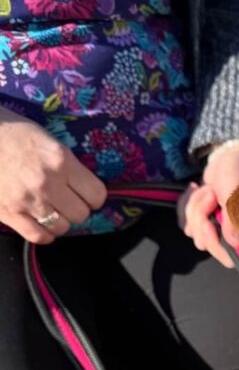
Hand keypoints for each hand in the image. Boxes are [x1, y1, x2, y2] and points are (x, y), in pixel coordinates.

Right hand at [0, 107, 106, 241]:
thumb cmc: (11, 133)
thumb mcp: (47, 139)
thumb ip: (67, 164)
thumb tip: (84, 187)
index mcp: (61, 161)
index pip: (97, 195)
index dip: (93, 196)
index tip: (85, 194)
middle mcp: (48, 183)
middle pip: (81, 214)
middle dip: (76, 208)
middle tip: (65, 201)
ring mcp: (28, 201)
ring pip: (62, 228)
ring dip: (59, 221)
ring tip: (50, 210)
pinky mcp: (10, 214)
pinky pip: (39, 236)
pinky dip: (43, 233)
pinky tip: (40, 223)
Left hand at [178, 141, 238, 268]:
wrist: (230, 154)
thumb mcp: (236, 196)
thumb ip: (234, 223)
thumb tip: (235, 246)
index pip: (228, 258)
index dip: (212, 242)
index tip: (207, 222)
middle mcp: (231, 235)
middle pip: (203, 242)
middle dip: (200, 215)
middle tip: (211, 194)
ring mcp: (215, 227)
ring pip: (191, 230)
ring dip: (194, 205)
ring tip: (208, 189)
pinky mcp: (202, 218)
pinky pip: (183, 220)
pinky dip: (185, 202)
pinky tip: (195, 188)